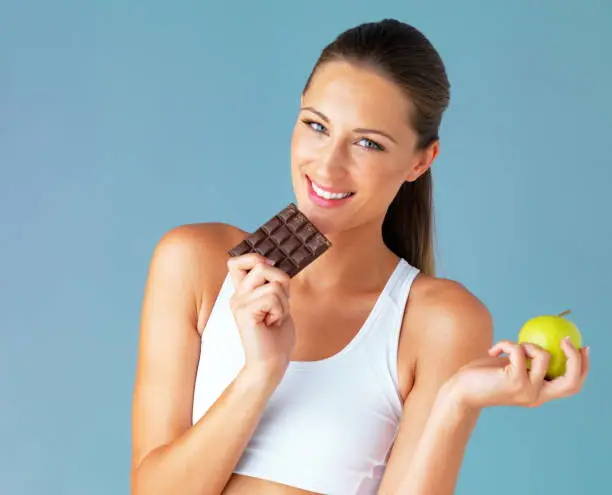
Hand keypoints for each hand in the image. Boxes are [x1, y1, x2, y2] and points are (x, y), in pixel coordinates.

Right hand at [227, 253, 295, 381]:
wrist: (271, 363)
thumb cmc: (276, 337)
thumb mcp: (278, 303)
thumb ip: (273, 284)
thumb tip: (272, 263)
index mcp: (243, 293)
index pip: (237, 262)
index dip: (254, 258)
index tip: (270, 270)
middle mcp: (237, 296)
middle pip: (262, 266)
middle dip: (282, 282)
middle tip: (279, 305)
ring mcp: (239, 303)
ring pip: (273, 284)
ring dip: (284, 303)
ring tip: (275, 319)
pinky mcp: (244, 312)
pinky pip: (272, 298)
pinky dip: (280, 311)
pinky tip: (271, 324)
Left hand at [449, 339, 589, 409]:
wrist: (459, 392)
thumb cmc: (481, 377)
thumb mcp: (509, 368)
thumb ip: (525, 361)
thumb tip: (540, 340)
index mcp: (539, 394)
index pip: (571, 385)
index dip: (582, 367)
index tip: (582, 347)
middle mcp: (537, 396)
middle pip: (572, 380)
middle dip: (575, 358)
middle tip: (566, 339)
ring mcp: (527, 390)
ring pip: (542, 355)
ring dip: (525, 343)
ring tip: (506, 347)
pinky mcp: (514, 380)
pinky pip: (518, 350)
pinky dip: (506, 343)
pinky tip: (492, 350)